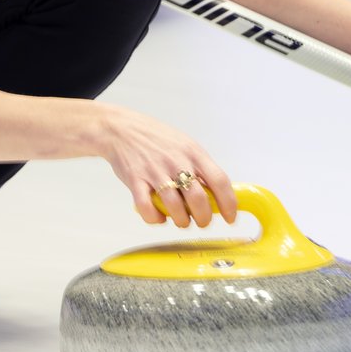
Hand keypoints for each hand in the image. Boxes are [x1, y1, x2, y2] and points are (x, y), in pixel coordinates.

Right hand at [92, 104, 237, 226]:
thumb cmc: (155, 138)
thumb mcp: (185, 145)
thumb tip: (216, 194)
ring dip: (181, 221)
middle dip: (204, 218)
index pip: (219, 181)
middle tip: (202, 222)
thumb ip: (199, 167)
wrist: (121, 129)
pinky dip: (155, 218)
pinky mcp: (135, 180)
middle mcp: (176, 161)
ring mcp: (155, 171)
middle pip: (198, 199)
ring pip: (175, 207)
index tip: (230, 217)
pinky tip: (158, 217)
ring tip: (181, 221)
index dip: (229, 203)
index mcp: (193, 152)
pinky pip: (146, 208)